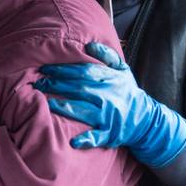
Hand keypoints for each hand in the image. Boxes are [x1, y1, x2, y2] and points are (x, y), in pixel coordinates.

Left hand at [33, 42, 185, 167]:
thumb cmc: (128, 92)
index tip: (45, 68)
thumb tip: (89, 44)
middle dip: (57, 85)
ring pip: (84, 110)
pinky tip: (73, 141)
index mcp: (109, 79)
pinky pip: (97, 137)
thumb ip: (107, 55)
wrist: (146, 119)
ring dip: (65, 107)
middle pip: (79, 88)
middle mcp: (107, 96)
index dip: (63, 69)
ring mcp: (108, 116)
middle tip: (38, 83)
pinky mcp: (110, 133)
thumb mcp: (123, 70)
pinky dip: (86, 139)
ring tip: (46, 104)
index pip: (83, 71)